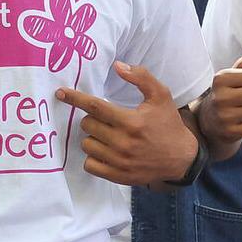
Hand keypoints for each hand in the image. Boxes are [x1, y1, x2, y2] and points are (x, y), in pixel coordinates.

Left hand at [56, 62, 199, 185]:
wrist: (181, 158)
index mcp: (131, 121)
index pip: (95, 107)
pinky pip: (90, 165)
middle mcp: (123, 143)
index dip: (75, 98)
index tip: (61, 93)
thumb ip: (140, 77)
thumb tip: (117, 66)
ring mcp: (119, 161)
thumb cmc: (168, 124)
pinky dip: (93, 158)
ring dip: (92, 138)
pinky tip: (105, 152)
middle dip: (92, 119)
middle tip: (106, 120)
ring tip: (107, 136)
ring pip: (87, 145)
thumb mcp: (160, 96)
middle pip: (87, 126)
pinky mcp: (118, 176)